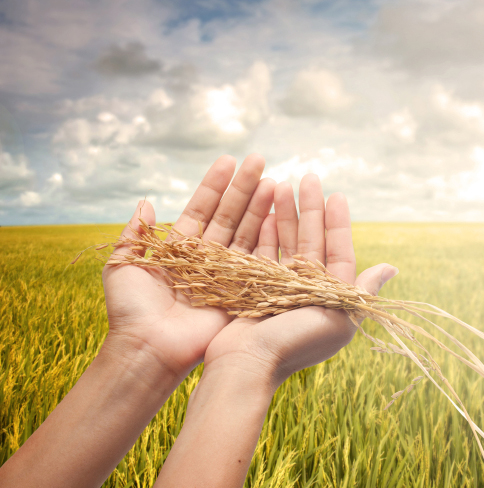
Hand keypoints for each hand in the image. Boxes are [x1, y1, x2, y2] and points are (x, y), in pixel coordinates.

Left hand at [103, 154, 277, 377]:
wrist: (149, 348)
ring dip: (259, 206)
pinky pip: (256, 259)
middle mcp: (206, 258)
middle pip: (229, 216)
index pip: (201, 209)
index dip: (214, 186)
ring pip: (246, 233)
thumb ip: (135, 233)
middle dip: (243, 188)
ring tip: (272, 181)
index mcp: (180, 249)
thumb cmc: (131, 310)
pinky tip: (277, 214)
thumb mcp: (122, 264)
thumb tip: (146, 202)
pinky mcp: (241, 291)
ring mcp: (226, 274)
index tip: (228, 160)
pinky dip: (267, 237)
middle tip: (259, 160)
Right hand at [202, 173, 398, 388]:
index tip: (337, 194)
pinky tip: (267, 209)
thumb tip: (392, 267)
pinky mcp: (254, 287)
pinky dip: (266, 231)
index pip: (339, 251)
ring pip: (287, 242)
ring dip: (287, 214)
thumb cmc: (296, 343)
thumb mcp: (338, 318)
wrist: (247, 365)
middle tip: (309, 177)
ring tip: (283, 184)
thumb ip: (362, 291)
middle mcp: (307, 291)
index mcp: (331, 298)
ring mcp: (280, 288)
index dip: (338, 223)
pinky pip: (263, 252)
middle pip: (312, 241)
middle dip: (310, 209)